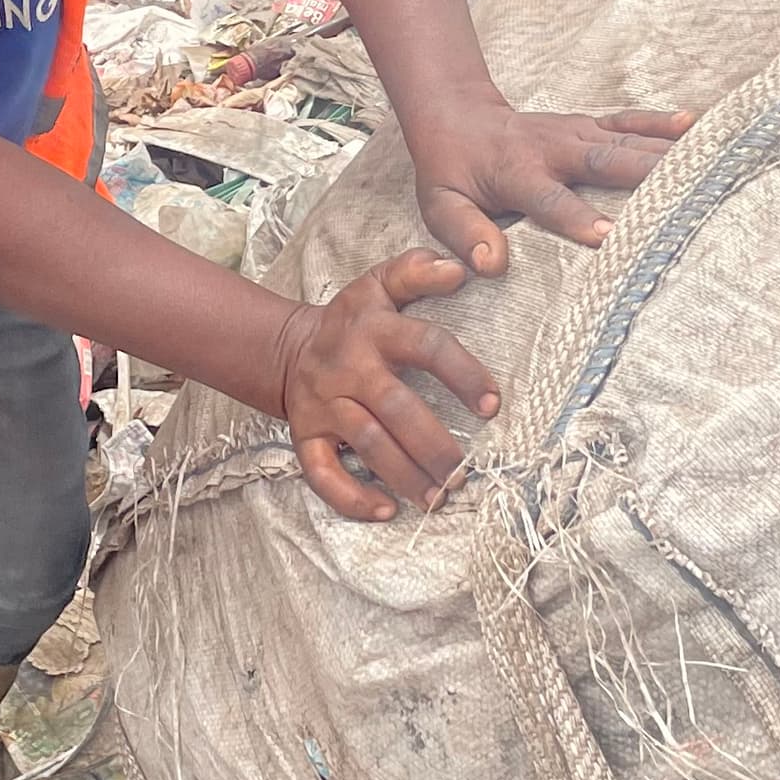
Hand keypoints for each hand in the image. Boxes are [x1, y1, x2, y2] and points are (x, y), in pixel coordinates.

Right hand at [266, 250, 500, 521]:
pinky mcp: (306, 436)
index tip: (492, 405)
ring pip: (367, 443)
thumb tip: (460, 268)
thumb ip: (416, 271)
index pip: (426, 346)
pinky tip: (385, 511)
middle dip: (434, 443)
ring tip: (439, 497)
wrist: (287, 349)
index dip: (462, 373)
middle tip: (464, 471)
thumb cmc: (352, 321)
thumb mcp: (378, 284)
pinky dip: (351, 497)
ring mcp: (325, 405)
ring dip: (404, 474)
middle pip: (396, 407)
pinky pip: (322, 472)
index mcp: (375, 329)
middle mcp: (350, 368)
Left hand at [401, 95, 693, 274]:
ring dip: (668, 152)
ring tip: (711, 161)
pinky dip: (662, 123)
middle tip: (690, 195)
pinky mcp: (589, 125)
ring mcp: (575, 133)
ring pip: (626, 142)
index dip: (579, 218)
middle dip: (648, 178)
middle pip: (605, 163)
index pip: (551, 199)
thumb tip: (490, 265)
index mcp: (518, 173)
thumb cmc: (451, 173)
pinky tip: (698, 124)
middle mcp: (553, 148)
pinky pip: (629, 123)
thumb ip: (465, 234)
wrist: (457, 117)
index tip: (611, 238)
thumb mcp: (440, 207)